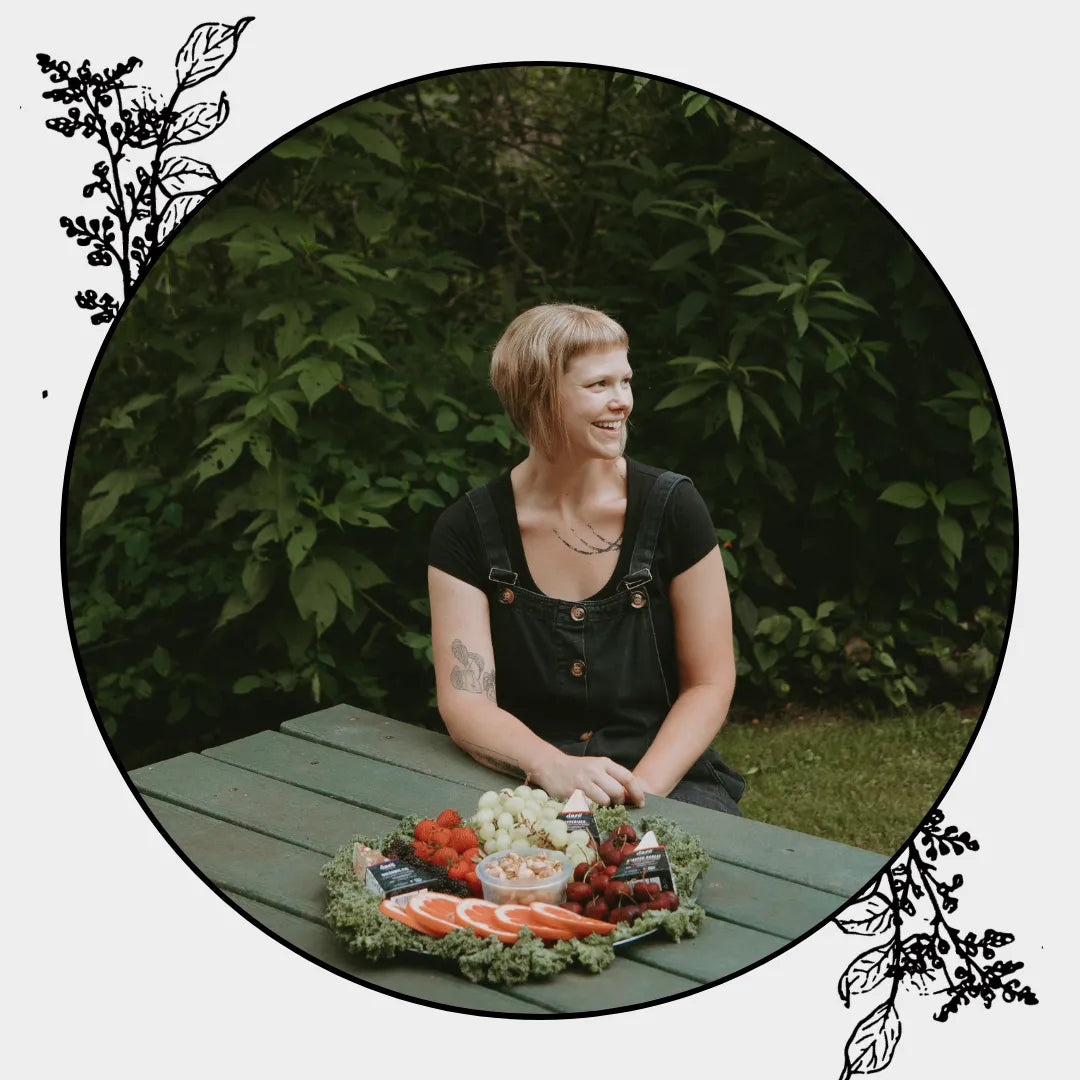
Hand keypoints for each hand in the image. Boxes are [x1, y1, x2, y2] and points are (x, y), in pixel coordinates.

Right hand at [530, 750, 644, 808]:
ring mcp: (583, 782)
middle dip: (619, 802)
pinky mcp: (572, 793)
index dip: (637, 792)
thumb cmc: (579, 769)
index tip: (641, 803)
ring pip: (605, 801)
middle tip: (614, 804)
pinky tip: (589, 808)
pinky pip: (589, 807)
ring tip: (599, 804)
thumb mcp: (597, 767)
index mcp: (604, 763)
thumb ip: (613, 778)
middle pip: (617, 791)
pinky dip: (592, 810)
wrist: (552, 766)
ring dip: (605, 807)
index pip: (627, 777)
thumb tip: (630, 796)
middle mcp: (595, 771)